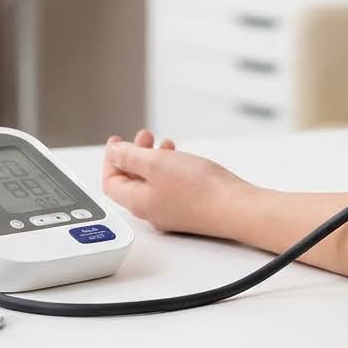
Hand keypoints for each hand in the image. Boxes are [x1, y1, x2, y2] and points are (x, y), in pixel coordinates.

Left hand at [102, 129, 251, 237]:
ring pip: (153, 182)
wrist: (236, 208)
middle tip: (143, 136)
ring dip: (154, 159)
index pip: (111, 182)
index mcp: (138, 202)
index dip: (111, 160)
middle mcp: (153, 211)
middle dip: (134, 155)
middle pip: (132, 181)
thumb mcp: (156, 163)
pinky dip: (170, 169)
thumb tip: (113, 153)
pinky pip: (170, 187)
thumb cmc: (200, 189)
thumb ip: (130, 157)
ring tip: (165, 143)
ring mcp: (172, 212)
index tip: (117, 142)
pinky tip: (181, 159)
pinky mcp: (190, 209)